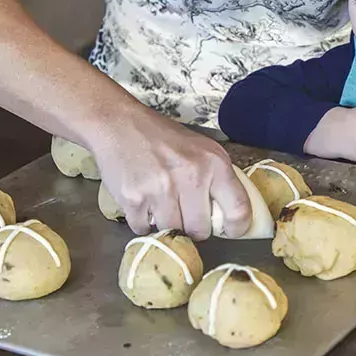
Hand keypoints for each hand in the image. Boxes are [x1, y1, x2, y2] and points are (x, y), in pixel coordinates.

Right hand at [87, 106, 248, 238]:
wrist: (117, 123)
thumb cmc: (161, 137)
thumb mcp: (201, 149)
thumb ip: (217, 179)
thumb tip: (229, 215)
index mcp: (214, 163)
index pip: (238, 210)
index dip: (236, 228)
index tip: (229, 230)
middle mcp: (191, 176)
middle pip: (201, 231)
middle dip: (193, 227)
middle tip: (184, 213)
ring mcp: (161, 189)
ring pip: (172, 232)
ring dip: (166, 225)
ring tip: (160, 203)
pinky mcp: (134, 199)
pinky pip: (143, 229)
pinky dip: (142, 222)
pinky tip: (142, 202)